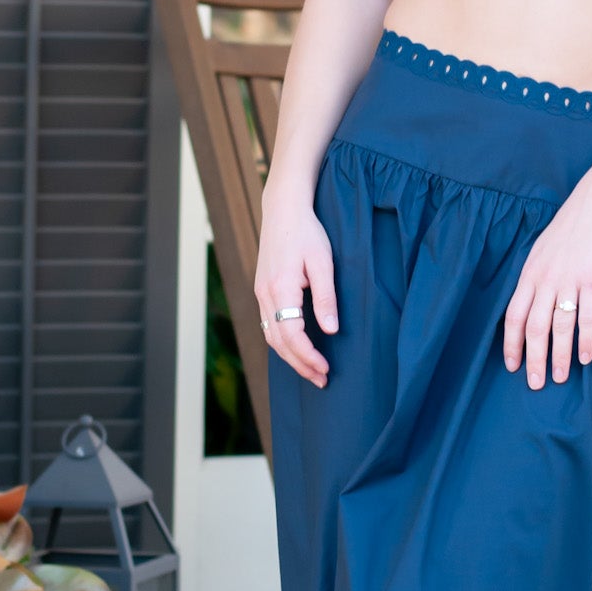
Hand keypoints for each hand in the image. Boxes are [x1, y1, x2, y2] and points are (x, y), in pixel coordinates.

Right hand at [254, 192, 338, 388]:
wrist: (283, 210)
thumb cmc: (307, 232)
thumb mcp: (324, 262)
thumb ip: (326, 298)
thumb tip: (331, 330)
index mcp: (280, 288)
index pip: (291, 334)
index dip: (308, 356)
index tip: (325, 368)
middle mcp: (265, 294)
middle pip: (278, 342)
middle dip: (300, 364)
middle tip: (322, 380)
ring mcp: (260, 293)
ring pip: (270, 336)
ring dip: (290, 357)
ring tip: (312, 371)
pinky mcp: (262, 291)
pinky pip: (268, 325)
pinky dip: (282, 343)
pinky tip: (296, 350)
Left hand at [503, 175, 591, 387]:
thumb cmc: (571, 228)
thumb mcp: (542, 250)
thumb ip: (536, 277)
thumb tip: (531, 303)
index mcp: (529, 274)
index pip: (513, 316)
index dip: (510, 344)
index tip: (512, 365)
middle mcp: (545, 280)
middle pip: (533, 328)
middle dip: (533, 359)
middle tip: (535, 383)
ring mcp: (569, 281)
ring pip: (559, 327)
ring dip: (558, 356)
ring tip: (559, 378)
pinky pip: (587, 317)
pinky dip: (585, 340)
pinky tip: (585, 358)